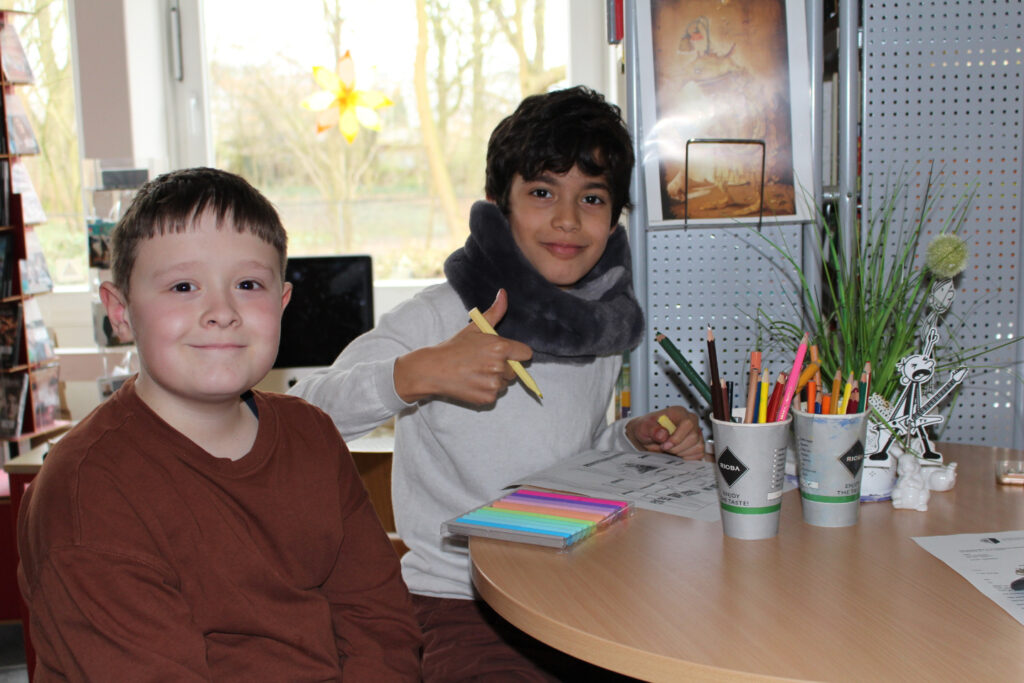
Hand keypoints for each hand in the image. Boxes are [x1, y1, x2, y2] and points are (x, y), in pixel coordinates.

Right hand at [393, 289, 532, 404]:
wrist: (433, 370)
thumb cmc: (454, 348)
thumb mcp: (475, 328)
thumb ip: (494, 312)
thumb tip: (503, 293)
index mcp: (500, 348)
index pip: (526, 353)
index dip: (516, 353)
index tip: (506, 353)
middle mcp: (500, 367)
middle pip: (515, 369)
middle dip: (504, 366)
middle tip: (483, 362)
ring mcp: (494, 385)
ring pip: (505, 382)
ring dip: (496, 379)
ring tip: (476, 372)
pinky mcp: (488, 398)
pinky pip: (496, 394)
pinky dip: (487, 390)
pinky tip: (473, 383)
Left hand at [626, 406, 704, 459]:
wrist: (647, 437)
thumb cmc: (646, 429)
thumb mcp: (643, 427)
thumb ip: (652, 430)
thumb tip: (663, 434)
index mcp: (678, 412)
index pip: (687, 423)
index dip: (677, 437)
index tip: (665, 445)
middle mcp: (690, 421)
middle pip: (693, 437)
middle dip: (677, 448)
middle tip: (664, 447)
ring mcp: (696, 433)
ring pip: (697, 446)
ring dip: (681, 453)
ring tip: (669, 449)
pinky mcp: (698, 444)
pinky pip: (699, 454)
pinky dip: (687, 457)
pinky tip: (676, 453)